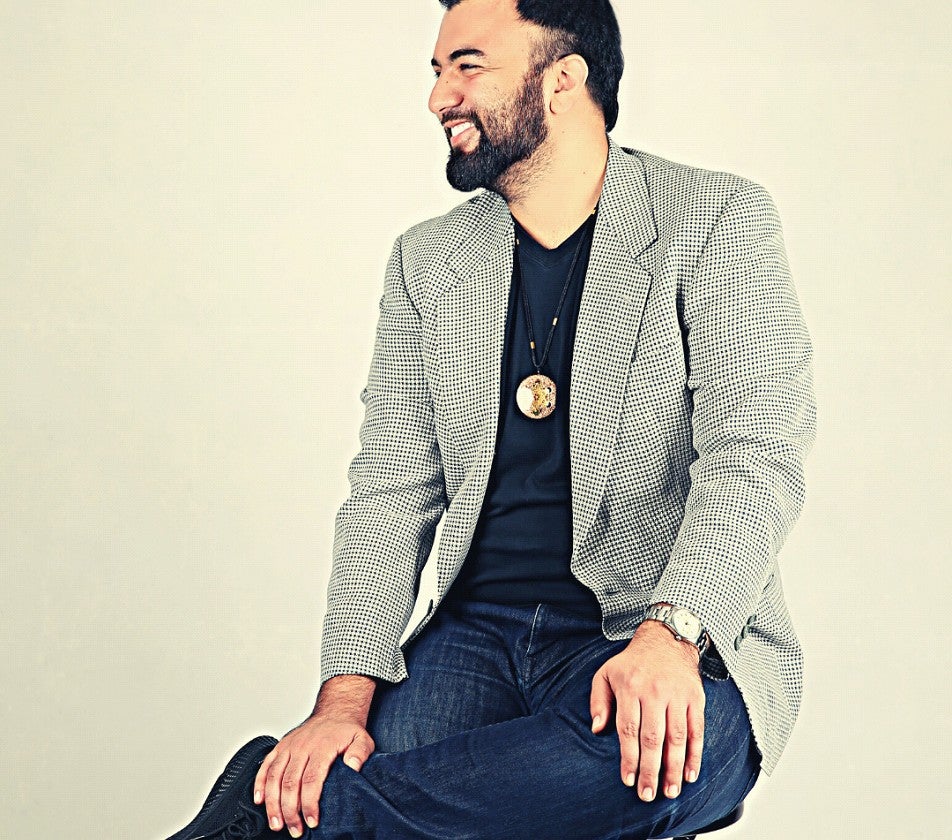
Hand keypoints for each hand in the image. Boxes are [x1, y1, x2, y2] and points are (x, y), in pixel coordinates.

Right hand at [254, 675, 375, 835]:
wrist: (334, 711)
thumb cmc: (346, 730)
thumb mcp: (362, 739)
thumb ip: (360, 753)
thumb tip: (353, 767)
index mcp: (322, 747)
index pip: (312, 779)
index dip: (309, 803)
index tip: (312, 820)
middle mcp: (302, 747)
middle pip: (290, 783)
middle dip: (290, 811)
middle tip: (295, 830)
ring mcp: (289, 747)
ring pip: (274, 777)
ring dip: (273, 803)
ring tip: (277, 824)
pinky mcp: (280, 747)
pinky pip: (265, 766)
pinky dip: (259, 784)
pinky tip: (259, 800)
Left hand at [590, 621, 704, 801]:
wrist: (666, 641)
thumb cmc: (632, 663)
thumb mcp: (606, 673)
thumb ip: (599, 701)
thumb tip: (597, 730)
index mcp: (630, 687)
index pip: (629, 729)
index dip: (629, 757)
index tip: (628, 780)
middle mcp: (654, 692)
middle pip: (653, 737)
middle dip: (650, 770)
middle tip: (648, 795)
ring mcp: (677, 696)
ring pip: (676, 737)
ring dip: (674, 768)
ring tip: (670, 792)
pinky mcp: (696, 698)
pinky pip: (697, 730)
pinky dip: (695, 754)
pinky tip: (690, 774)